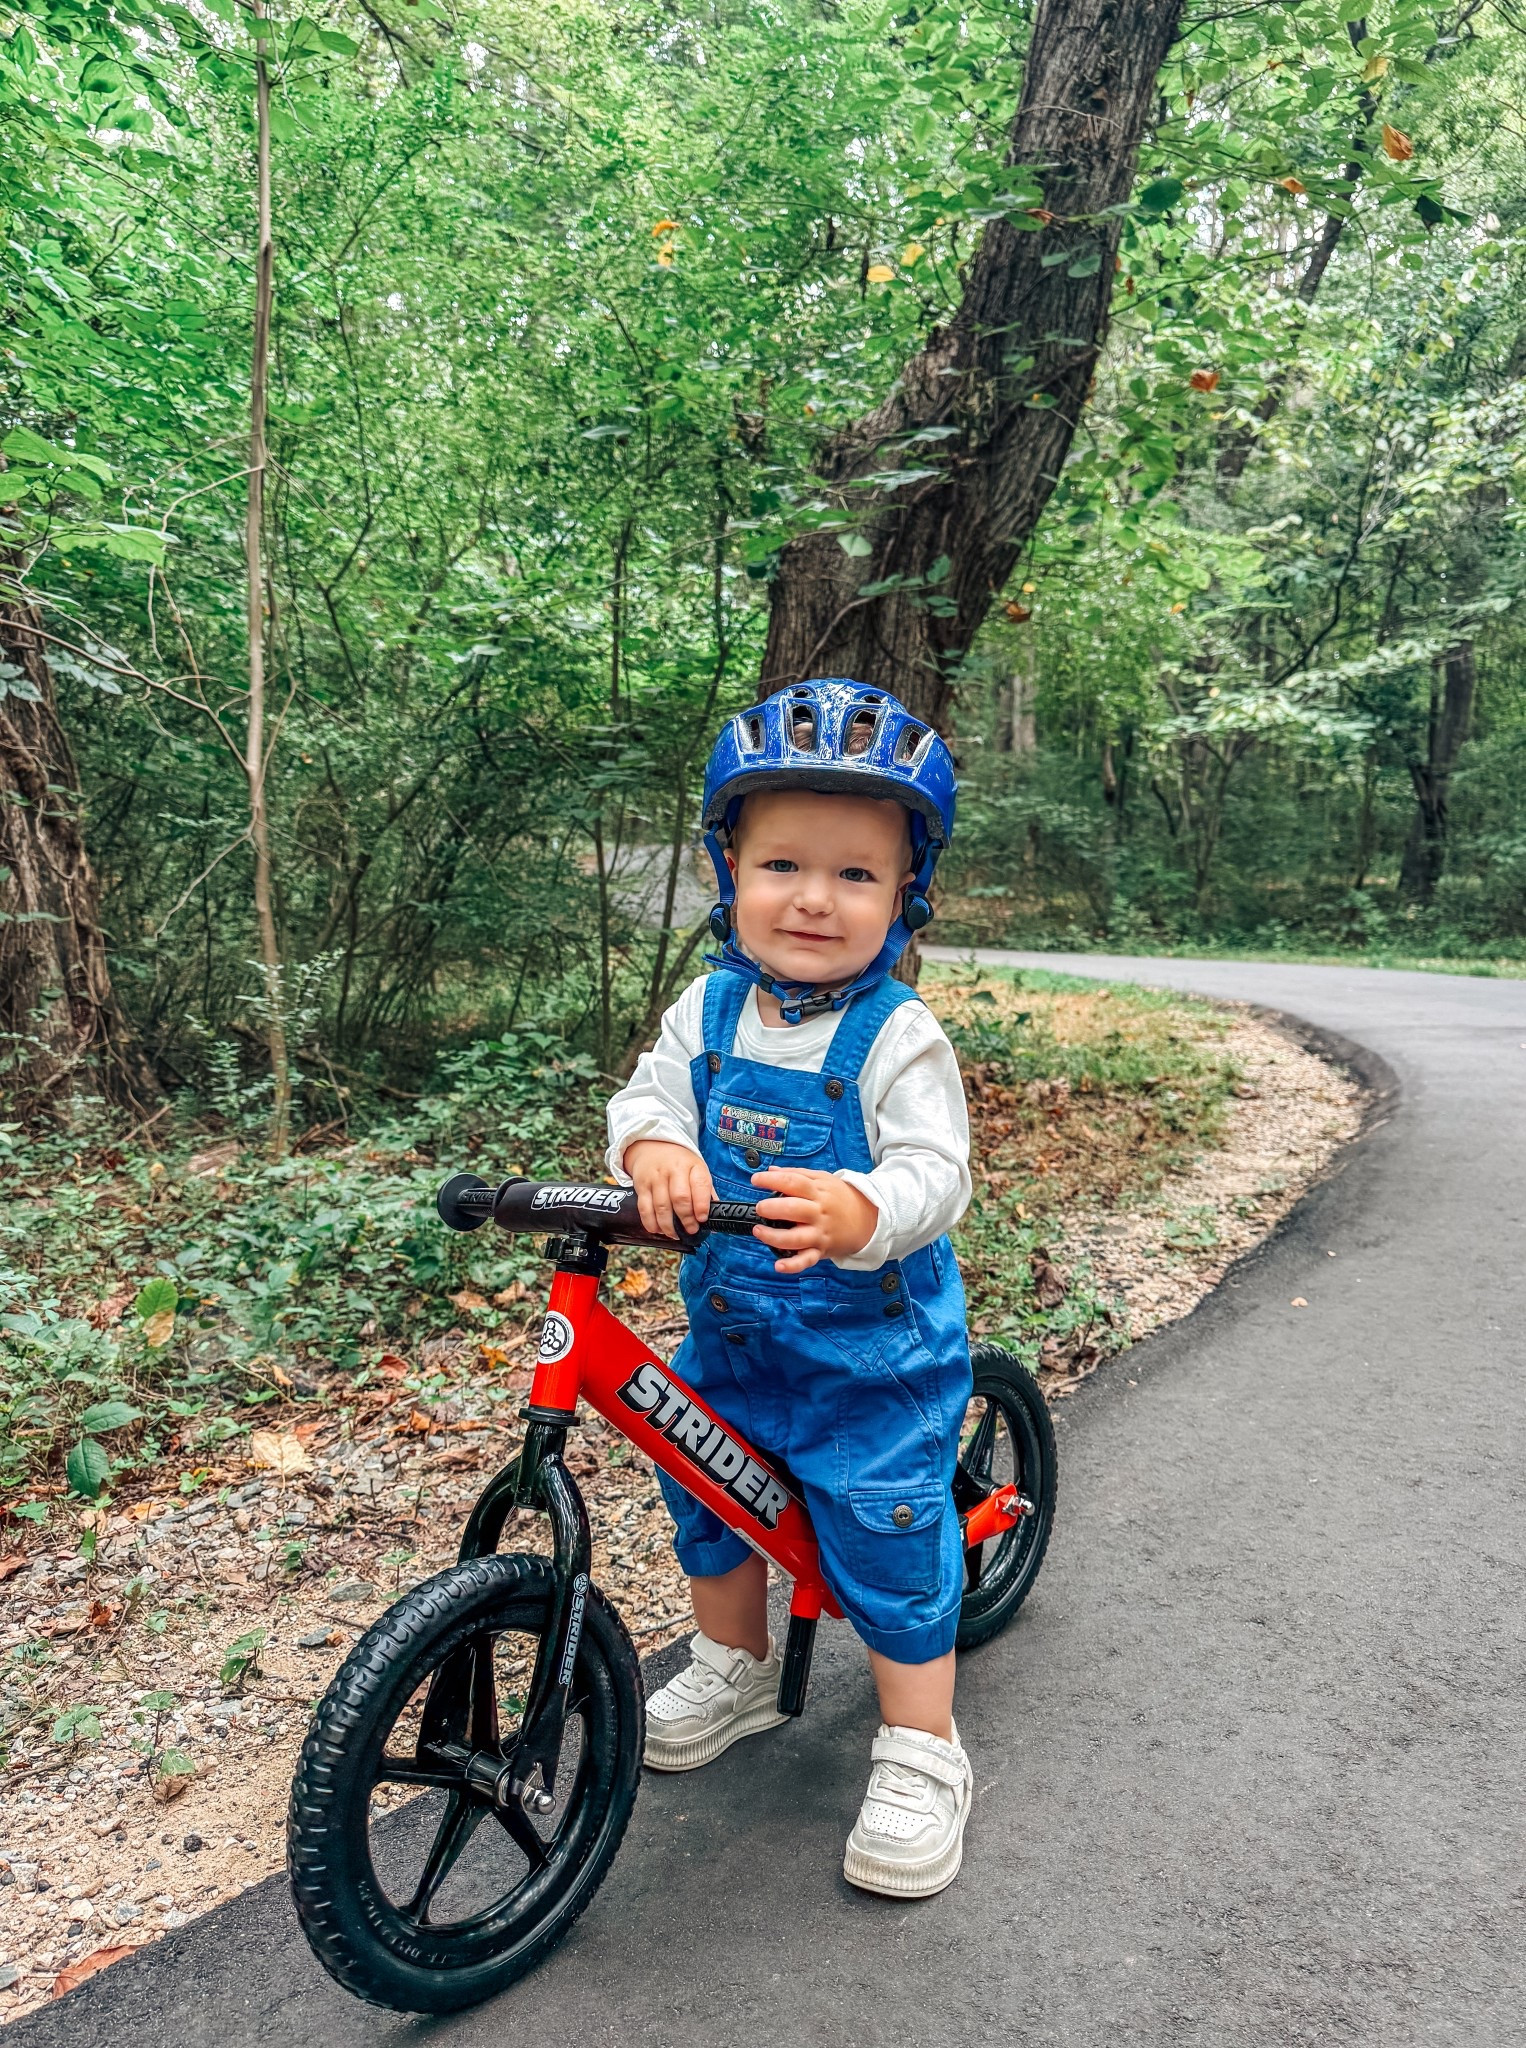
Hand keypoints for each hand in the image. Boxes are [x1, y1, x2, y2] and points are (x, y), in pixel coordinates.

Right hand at [625, 1140, 713, 1238]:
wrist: (652, 1147)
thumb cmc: (679, 1163)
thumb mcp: (697, 1170)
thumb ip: (706, 1192)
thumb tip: (715, 1217)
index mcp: (692, 1166)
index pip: (699, 1185)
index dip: (701, 1205)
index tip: (702, 1219)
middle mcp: (673, 1170)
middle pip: (680, 1198)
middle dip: (686, 1219)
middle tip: (690, 1230)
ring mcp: (655, 1178)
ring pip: (661, 1207)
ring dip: (669, 1225)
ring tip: (675, 1233)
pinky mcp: (641, 1186)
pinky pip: (644, 1209)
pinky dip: (651, 1223)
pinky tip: (658, 1229)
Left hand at [750, 1166, 879, 1273]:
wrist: (868, 1219)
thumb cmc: (841, 1198)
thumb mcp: (823, 1179)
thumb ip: (796, 1174)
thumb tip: (771, 1170)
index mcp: (818, 1192)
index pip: (794, 1182)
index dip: (772, 1180)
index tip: (756, 1180)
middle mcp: (818, 1213)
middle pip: (794, 1209)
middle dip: (773, 1208)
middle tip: (760, 1207)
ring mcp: (820, 1233)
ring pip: (796, 1238)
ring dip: (774, 1236)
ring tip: (759, 1231)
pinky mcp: (821, 1250)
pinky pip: (806, 1260)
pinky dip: (792, 1265)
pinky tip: (779, 1265)